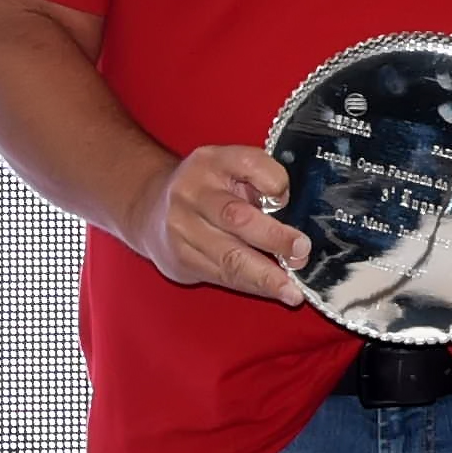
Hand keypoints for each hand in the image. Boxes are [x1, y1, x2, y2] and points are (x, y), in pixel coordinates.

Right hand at [125, 145, 309, 303]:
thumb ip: (262, 181)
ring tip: (292, 291)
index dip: (275, 181)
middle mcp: (193, 192)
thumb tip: (300, 214)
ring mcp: (182, 227)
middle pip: (236, 217)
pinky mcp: (180, 258)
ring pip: (228, 256)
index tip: (288, 197)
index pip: (250, 163)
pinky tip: (273, 291)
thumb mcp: (232, 169)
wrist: (149, 207)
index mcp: (213, 161)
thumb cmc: (209, 188)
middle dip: (274, 238)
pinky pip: (221, 275)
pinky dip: (251, 285)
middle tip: (302, 252)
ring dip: (265, 276)